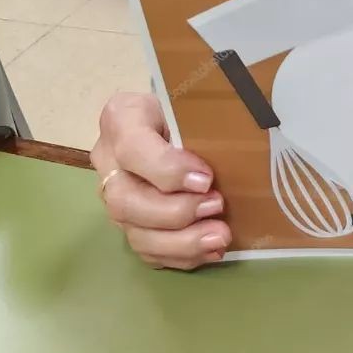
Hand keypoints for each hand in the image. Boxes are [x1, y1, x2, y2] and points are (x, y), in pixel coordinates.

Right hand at [91, 93, 230, 269]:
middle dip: (175, 212)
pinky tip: (210, 251)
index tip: (206, 178)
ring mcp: (115, 195)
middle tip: (217, 206)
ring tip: (219, 237)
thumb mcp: (189, 96)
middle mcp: (109, 161)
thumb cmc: (184, 102)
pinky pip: (146, 250)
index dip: (167, 170)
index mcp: (121, 119)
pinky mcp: (129, 220)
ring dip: (180, 242)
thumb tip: (243, 139)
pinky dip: (180, 256)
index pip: (133, 147)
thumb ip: (201, 114)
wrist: (168, 115)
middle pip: (125, 200)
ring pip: (133, 232)